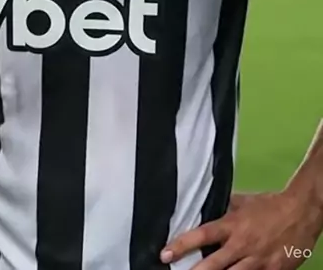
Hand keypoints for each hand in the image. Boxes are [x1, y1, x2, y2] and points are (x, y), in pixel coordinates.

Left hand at [160, 189, 320, 268]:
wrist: (301, 212)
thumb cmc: (271, 205)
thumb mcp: (245, 201)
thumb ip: (226, 206)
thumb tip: (208, 204)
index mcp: (232, 225)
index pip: (202, 235)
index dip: (182, 244)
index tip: (165, 253)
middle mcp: (241, 245)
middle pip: (213, 265)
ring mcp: (257, 262)